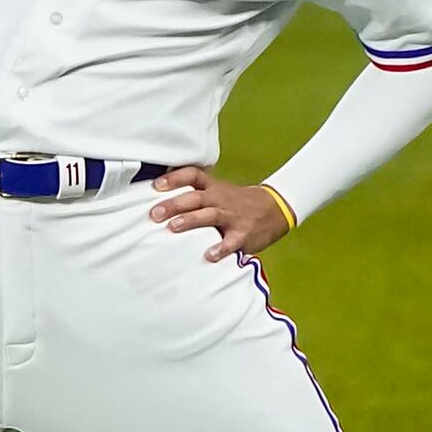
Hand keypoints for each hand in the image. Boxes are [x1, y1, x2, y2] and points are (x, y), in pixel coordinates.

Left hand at [149, 166, 291, 261]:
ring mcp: (233, 216)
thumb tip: (162, 199)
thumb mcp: (220, 191)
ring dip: (191, 220)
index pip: (193, 176)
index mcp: (214, 188)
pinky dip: (221, 248)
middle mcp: (221, 199)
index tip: (156, 186)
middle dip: (174, 204)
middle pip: (196, 197)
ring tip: (173, 227)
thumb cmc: (238, 202)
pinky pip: (232, 242)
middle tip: (155, 213)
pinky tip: (210, 255)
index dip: (174, 179)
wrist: (276, 208)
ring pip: (210, 215)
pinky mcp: (244, 234)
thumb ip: (196, 193)